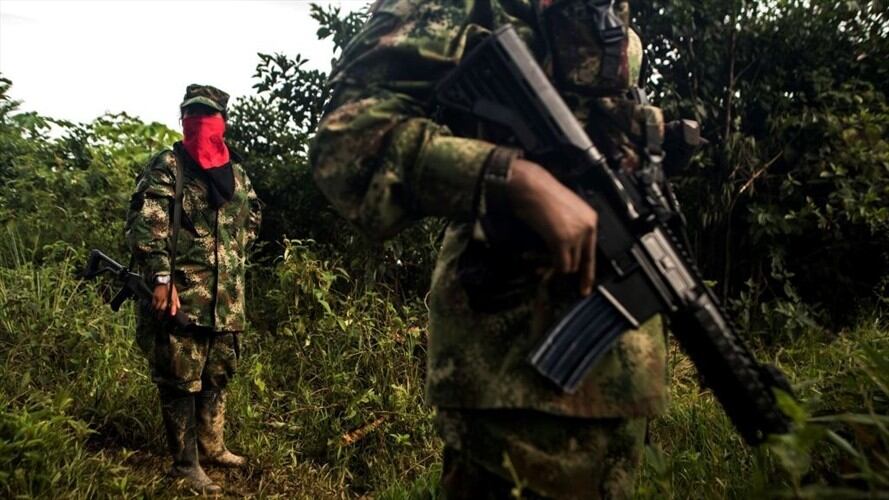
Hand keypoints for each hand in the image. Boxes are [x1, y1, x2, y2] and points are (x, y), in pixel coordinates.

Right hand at [152, 283, 180, 317]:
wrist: (163, 281)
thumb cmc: (170, 288)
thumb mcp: (175, 293)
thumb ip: (177, 301)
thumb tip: (178, 307)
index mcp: (171, 297)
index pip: (173, 304)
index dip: (173, 309)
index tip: (172, 314)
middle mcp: (165, 298)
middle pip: (162, 308)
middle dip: (161, 314)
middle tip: (160, 318)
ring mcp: (159, 297)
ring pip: (157, 307)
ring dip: (157, 311)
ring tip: (157, 314)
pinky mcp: (155, 296)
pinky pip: (153, 304)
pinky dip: (154, 307)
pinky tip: (154, 308)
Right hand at [505, 158, 597, 294]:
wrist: (531, 186)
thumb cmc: (541, 194)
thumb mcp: (564, 211)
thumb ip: (571, 228)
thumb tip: (566, 251)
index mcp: (590, 219)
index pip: (593, 253)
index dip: (588, 274)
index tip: (585, 288)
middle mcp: (587, 227)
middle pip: (582, 261)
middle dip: (566, 268)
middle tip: (550, 274)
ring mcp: (576, 234)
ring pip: (571, 265)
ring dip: (556, 266)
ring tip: (542, 266)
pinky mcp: (562, 240)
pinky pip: (561, 264)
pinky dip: (551, 267)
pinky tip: (541, 266)